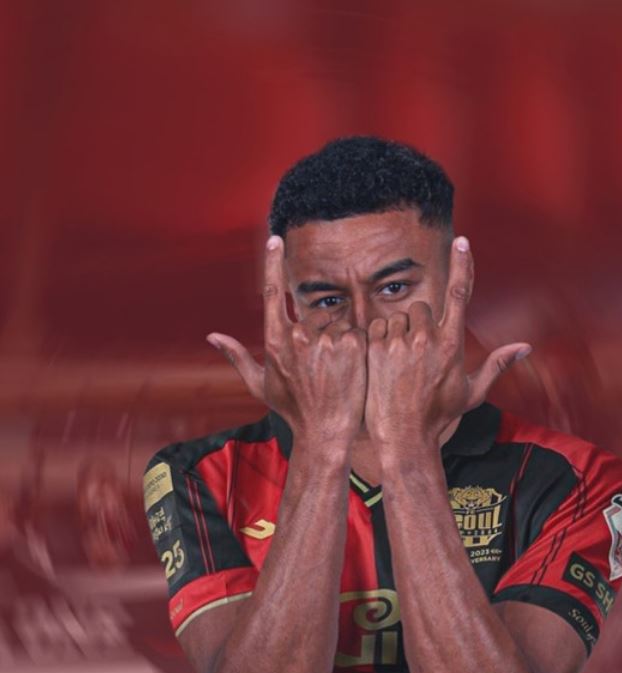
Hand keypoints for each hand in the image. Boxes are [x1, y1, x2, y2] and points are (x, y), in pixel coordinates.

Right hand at [207, 236, 366, 447]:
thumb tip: (212, 336)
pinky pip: (356, 331)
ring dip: (339, 340)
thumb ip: (237, 356)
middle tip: (325, 366)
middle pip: (315, 315)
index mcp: (275, 341)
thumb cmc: (292, 410)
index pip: (274, 291)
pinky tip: (353, 368)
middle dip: (321, 333)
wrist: (325, 432)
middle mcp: (299, 336)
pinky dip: (356, 345)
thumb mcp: (261, 385)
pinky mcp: (352, 345)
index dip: (273, 263)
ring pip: (337, 323)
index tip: (275, 240)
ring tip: (338, 371)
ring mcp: (326, 339)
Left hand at [364, 236, 531, 448]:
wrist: (404, 435)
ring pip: (399, 317)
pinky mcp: (377, 349)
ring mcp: (400, 342)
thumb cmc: (438, 416)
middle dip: (419, 323)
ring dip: (399, 332)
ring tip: (399, 363)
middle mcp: (427, 338)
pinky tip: (383, 361)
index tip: (462, 241)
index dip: (462, 265)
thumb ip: (496, 365)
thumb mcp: (472, 393)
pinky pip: (377, 326)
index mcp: (452, 344)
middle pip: (423, 307)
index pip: (460, 293)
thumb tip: (525, 347)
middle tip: (416, 354)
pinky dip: (379, 338)